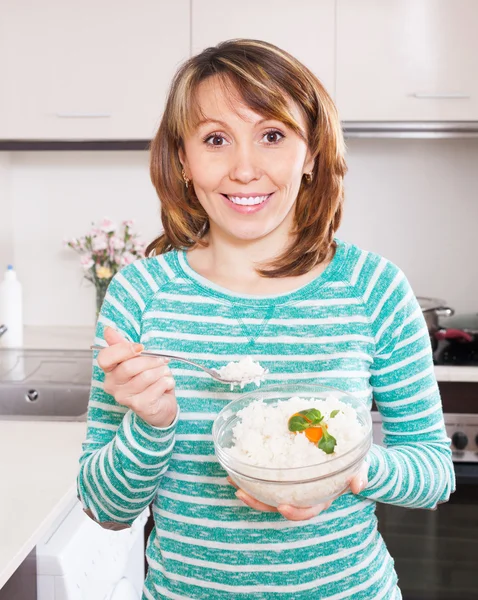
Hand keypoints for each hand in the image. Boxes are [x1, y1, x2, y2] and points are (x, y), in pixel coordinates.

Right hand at [97, 326, 177, 427]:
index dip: (123, 350)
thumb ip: (122, 345)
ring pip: (146, 376)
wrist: (161, 404)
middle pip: (129, 367)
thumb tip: (108, 330)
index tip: (140, 347)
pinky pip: (157, 386)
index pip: (105, 358)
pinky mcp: (140, 406)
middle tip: (162, 360)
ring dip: (161, 371)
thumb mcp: (136, 359)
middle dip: (151, 360)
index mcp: (110, 371)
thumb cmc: (148, 379)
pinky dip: (167, 382)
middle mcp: (112, 385)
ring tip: (164, 373)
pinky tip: (166, 384)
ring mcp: (125, 398)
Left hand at [227, 461, 368, 520]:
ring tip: (232, 481)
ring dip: (249, 490)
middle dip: (259, 502)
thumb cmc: (353, 465)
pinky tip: (237, 468)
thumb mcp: (359, 467)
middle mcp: (304, 496)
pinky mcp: (284, 476)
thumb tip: (358, 484)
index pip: (307, 510)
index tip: (281, 507)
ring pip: (268, 495)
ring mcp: (293, 488)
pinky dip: (251, 476)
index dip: (295, 512)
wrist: (348, 457)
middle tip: (242, 494)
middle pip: (279, 505)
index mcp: (321, 497)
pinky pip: (266, 481)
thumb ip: (359, 474)